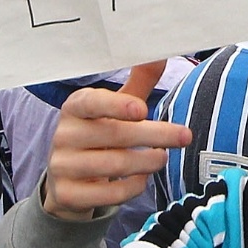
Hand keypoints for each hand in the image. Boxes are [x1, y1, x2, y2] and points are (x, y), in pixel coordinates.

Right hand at [40, 61, 190, 221]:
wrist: (67, 181)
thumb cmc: (100, 136)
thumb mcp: (114, 109)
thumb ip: (137, 84)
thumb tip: (160, 53)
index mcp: (75, 108)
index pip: (91, 103)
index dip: (116, 105)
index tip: (142, 109)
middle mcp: (64, 135)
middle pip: (113, 135)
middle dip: (154, 135)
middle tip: (184, 136)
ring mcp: (62, 166)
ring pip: (113, 165)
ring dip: (146, 162)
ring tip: (163, 157)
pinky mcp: (68, 194)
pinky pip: (109, 194)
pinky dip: (133, 187)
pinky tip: (141, 179)